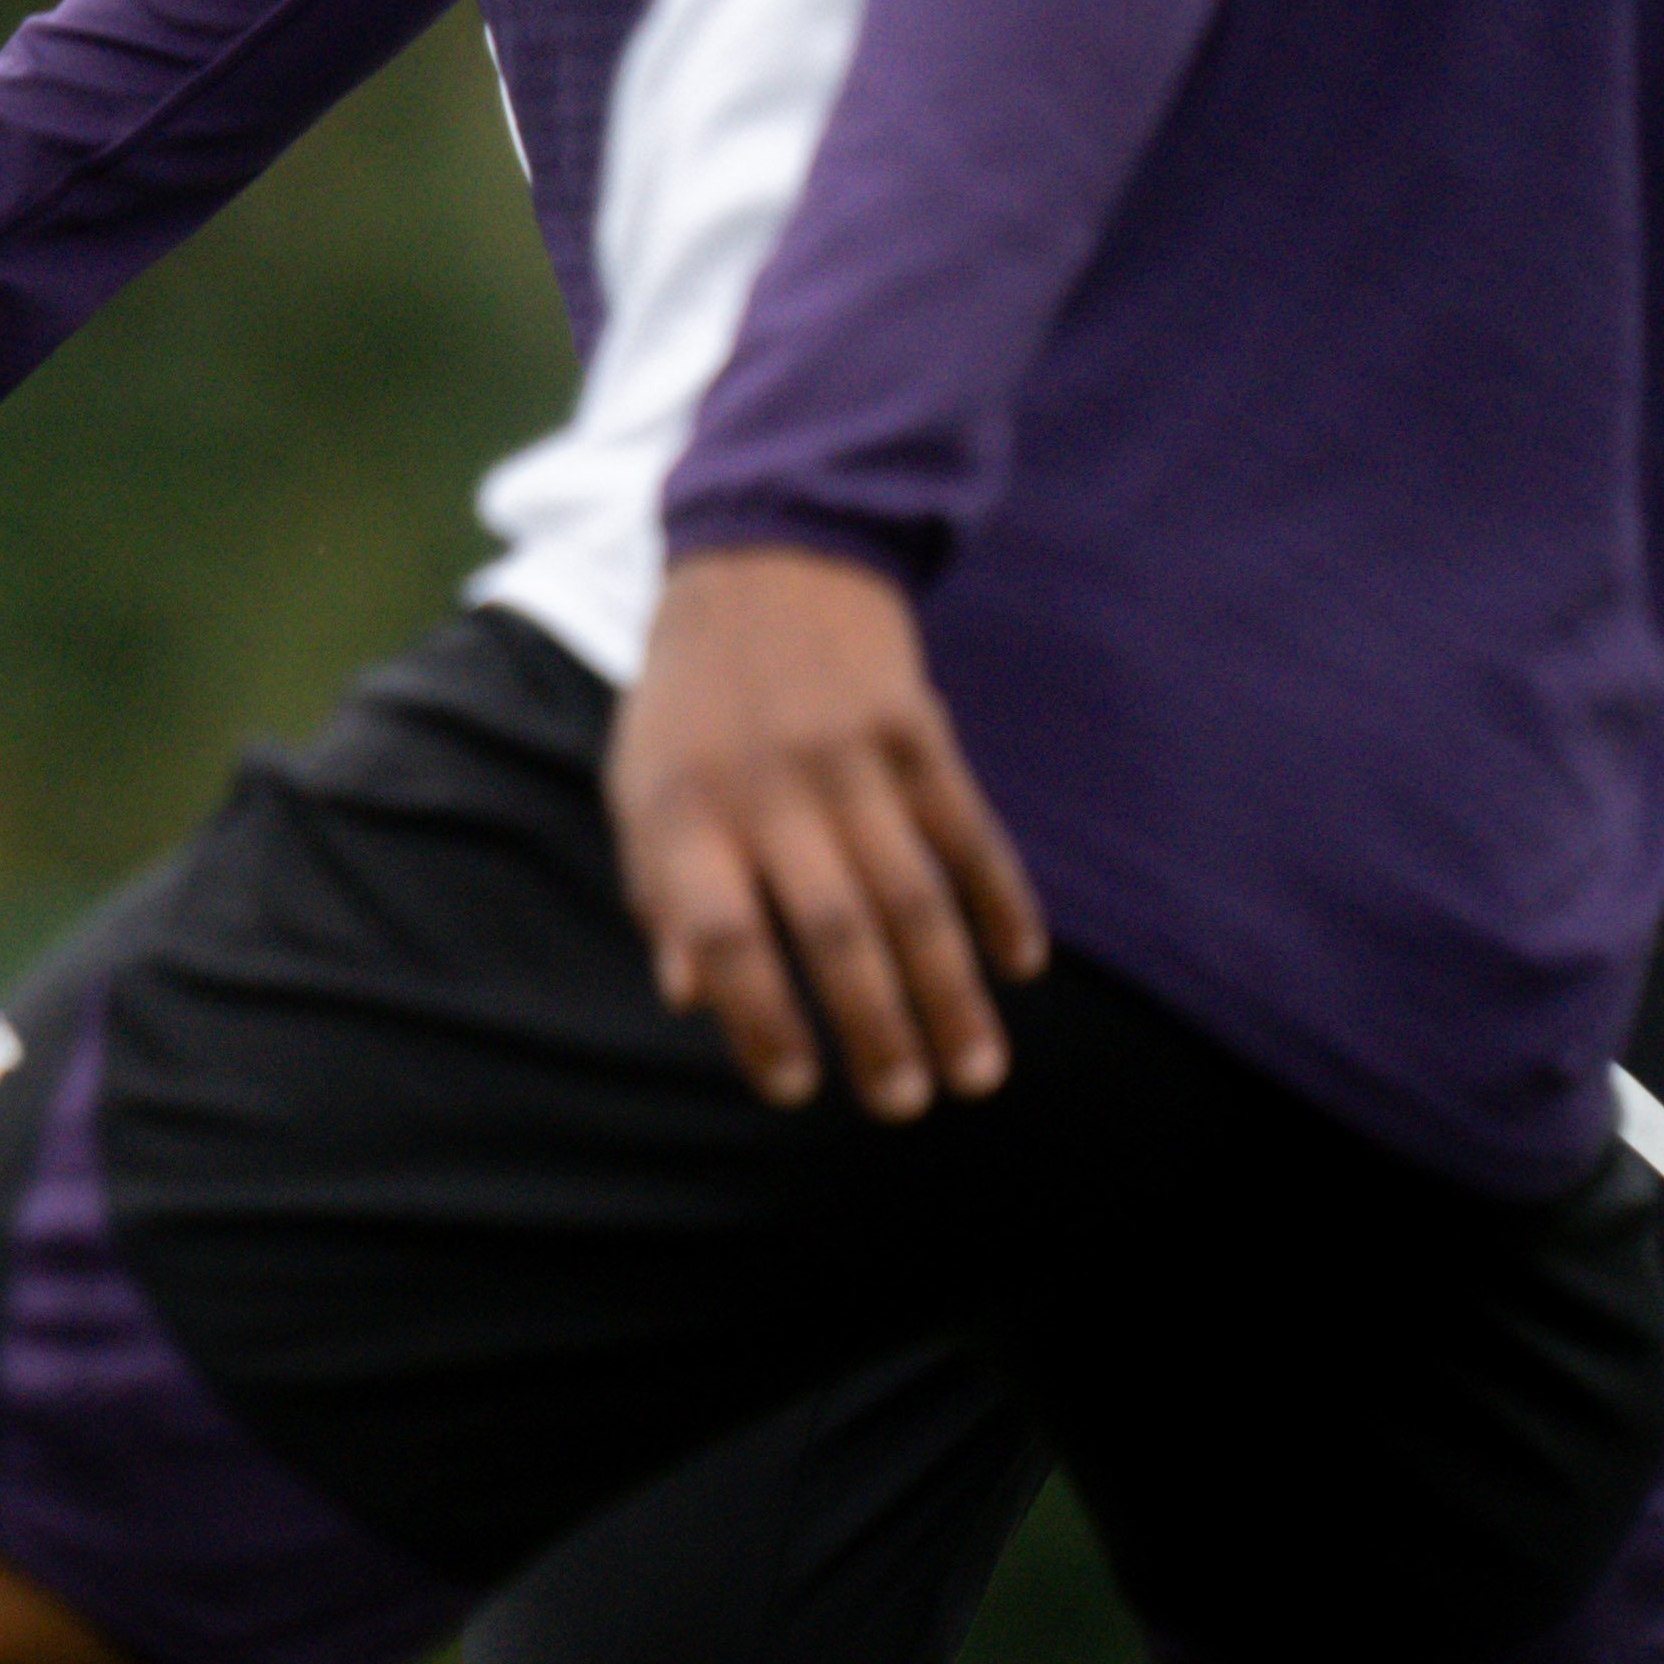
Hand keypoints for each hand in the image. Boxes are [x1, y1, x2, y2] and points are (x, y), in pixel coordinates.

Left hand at [604, 543, 1047, 1116]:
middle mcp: (768, 785)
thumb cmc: (692, 704)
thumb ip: (661, 890)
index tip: (793, 1088)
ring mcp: (850, 756)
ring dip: (949, 989)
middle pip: (830, 925)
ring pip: (911, 891)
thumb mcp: (642, 786)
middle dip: (873, 1024)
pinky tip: (1021, 966)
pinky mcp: (918, 730)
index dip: (756, 1016)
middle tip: (904, 1104)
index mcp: (684, 808)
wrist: (765, 559)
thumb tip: (688, 998)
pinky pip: (967, 829)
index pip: (720, 932)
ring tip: (976, 1072)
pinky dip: (1000, 899)